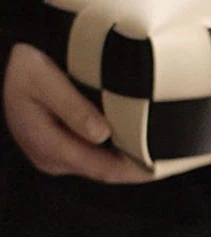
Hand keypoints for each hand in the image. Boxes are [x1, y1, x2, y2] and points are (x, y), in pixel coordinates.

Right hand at [2, 43, 150, 183]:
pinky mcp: (61, 149)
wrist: (6, 65)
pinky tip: (136, 146)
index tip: (159, 168)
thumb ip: (72, 106)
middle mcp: (51, 158)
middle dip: (134, 169)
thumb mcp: (41, 78)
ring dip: (127, 162)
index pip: (100, 168)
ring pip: (99, 165)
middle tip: (169, 164)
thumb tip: (102, 134)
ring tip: (159, 157)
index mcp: (47, 145)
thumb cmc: (23, 67)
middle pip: (103, 171)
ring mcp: (55, 156)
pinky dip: (115, 153)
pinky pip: (93, 156)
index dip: (133, 171)